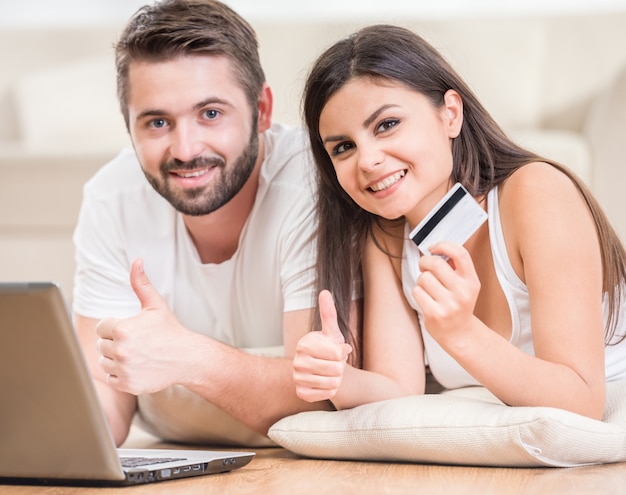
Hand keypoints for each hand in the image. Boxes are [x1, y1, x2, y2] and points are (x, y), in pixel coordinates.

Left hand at [96, 258, 192, 394]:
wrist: (188, 357)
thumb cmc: (170, 330)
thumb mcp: (155, 305)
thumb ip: (141, 283)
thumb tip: (136, 261)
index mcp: (122, 329)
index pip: (101, 327)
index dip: (116, 327)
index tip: (132, 330)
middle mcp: (120, 350)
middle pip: (101, 345)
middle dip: (115, 343)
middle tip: (137, 343)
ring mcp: (123, 369)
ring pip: (104, 362)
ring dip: (116, 359)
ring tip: (136, 354)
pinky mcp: (126, 384)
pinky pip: (110, 378)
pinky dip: (120, 374)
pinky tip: (136, 366)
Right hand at [292, 290, 352, 401]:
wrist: (323, 368)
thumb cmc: (329, 347)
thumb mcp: (332, 331)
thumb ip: (329, 313)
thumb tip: (324, 291)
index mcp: (304, 344)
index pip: (337, 353)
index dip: (343, 352)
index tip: (339, 350)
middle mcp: (297, 362)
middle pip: (336, 369)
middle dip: (341, 366)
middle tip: (335, 362)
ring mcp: (297, 378)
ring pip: (332, 383)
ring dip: (337, 379)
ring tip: (331, 372)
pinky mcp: (301, 393)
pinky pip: (326, 395)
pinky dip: (331, 390)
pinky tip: (326, 383)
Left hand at [412, 242, 480, 343]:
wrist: (459, 333)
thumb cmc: (458, 304)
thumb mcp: (465, 285)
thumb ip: (455, 267)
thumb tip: (436, 249)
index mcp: (471, 281)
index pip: (460, 254)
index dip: (444, 245)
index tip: (434, 248)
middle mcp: (462, 292)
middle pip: (436, 264)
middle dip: (425, 262)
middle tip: (424, 266)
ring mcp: (449, 304)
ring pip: (424, 278)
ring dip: (422, 280)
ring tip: (429, 288)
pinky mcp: (434, 314)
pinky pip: (417, 291)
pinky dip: (418, 292)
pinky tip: (426, 298)